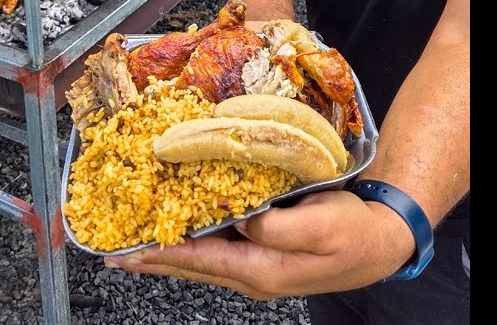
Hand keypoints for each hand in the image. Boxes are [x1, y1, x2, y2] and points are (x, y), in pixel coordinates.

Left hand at [104, 190, 412, 299]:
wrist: (382, 242)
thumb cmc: (354, 232)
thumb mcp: (320, 225)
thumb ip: (277, 227)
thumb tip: (242, 221)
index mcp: (263, 270)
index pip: (199, 262)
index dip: (160, 255)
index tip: (125, 253)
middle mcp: (255, 275)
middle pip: (193, 267)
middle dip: (154, 258)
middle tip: (114, 252)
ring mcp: (259, 270)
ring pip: (203, 262)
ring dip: (170, 254)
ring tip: (137, 246)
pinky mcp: (265, 258)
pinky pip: (219, 254)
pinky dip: (194, 246)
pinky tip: (182, 236)